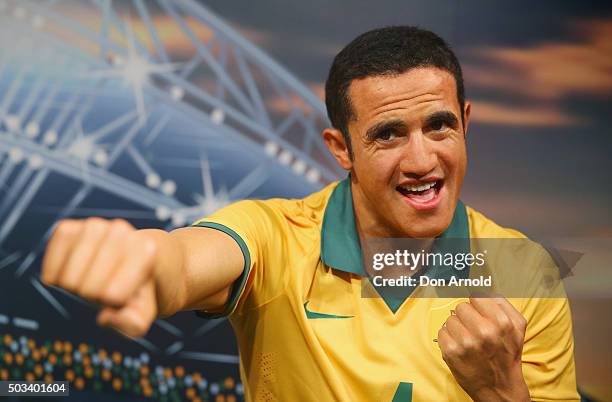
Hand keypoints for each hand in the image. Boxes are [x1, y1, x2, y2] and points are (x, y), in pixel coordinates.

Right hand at [41, 218, 158, 337]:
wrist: (126, 259)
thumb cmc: (134, 288)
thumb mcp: (143, 311)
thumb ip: (134, 323)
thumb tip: (106, 317)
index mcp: (145, 250)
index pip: (112, 295)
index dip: (113, 302)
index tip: (122, 293)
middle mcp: (121, 231)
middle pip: (88, 289)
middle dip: (93, 296)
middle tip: (104, 286)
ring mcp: (94, 226)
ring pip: (68, 279)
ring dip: (74, 287)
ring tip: (89, 279)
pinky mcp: (68, 227)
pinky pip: (51, 263)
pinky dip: (53, 276)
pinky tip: (68, 272)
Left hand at [437, 297, 529, 401]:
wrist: (500, 387)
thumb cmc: (507, 355)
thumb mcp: (517, 327)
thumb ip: (503, 304)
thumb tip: (484, 289)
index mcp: (501, 322)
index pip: (476, 297)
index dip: (477, 307)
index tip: (480, 315)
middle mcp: (484, 331)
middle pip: (461, 307)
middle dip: (466, 317)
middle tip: (474, 330)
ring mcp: (466, 343)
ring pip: (450, 319)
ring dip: (457, 328)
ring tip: (468, 340)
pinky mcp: (452, 352)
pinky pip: (442, 332)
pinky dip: (448, 339)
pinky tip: (460, 347)